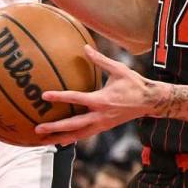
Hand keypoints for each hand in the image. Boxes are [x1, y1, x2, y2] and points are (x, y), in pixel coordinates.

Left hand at [34, 45, 154, 145]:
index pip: (76, 99)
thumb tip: (85, 47)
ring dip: (60, 138)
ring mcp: (102, 124)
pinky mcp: (104, 128)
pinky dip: (71, 138)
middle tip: (37, 129)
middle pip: (73, 125)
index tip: (44, 96)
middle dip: (55, 127)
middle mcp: (100, 115)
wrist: (150, 102)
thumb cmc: (134, 83)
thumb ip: (100, 59)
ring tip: (43, 141)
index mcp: (102, 100)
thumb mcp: (118, 69)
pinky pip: (84, 135)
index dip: (59, 97)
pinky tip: (59, 140)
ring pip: (77, 135)